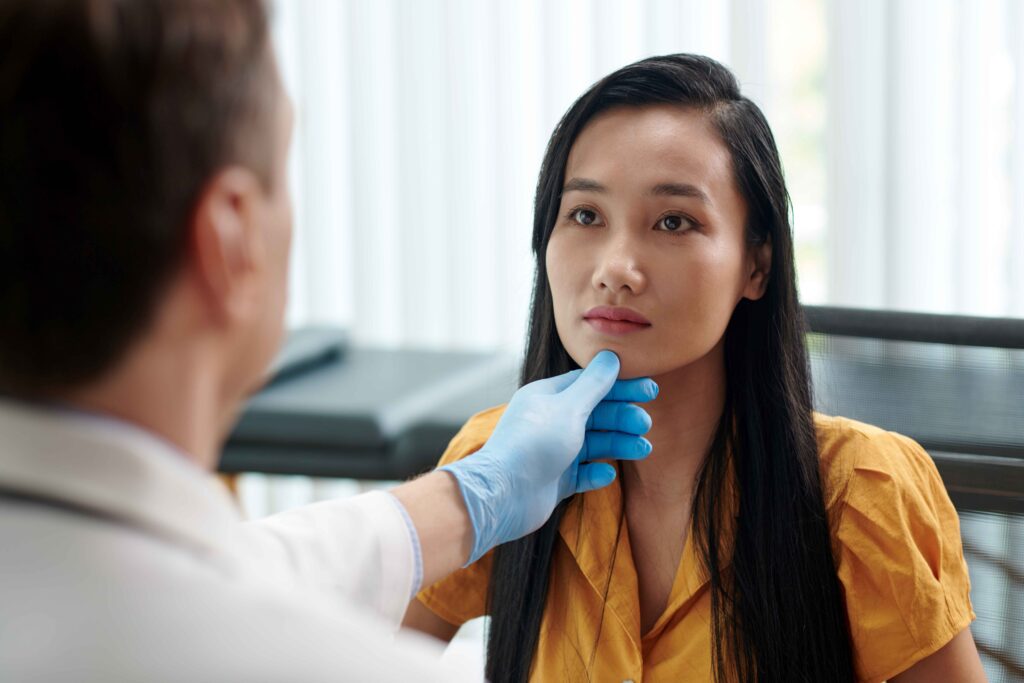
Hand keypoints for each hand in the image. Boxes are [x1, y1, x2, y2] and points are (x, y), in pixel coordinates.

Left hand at [441, 350, 656, 563]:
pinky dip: (598, 473)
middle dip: (622, 418)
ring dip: (619, 445)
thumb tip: (611, 357)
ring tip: (643, 449)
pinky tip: (608, 473)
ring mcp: (553, 452)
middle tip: (645, 425)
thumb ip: (594, 385)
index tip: (650, 391)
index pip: (590, 385)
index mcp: (548, 397)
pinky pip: (583, 474)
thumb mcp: (569, 408)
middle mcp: (551, 422)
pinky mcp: (555, 480)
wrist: (504, 494)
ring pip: (594, 444)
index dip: (621, 387)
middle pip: (595, 415)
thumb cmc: (534, 444)